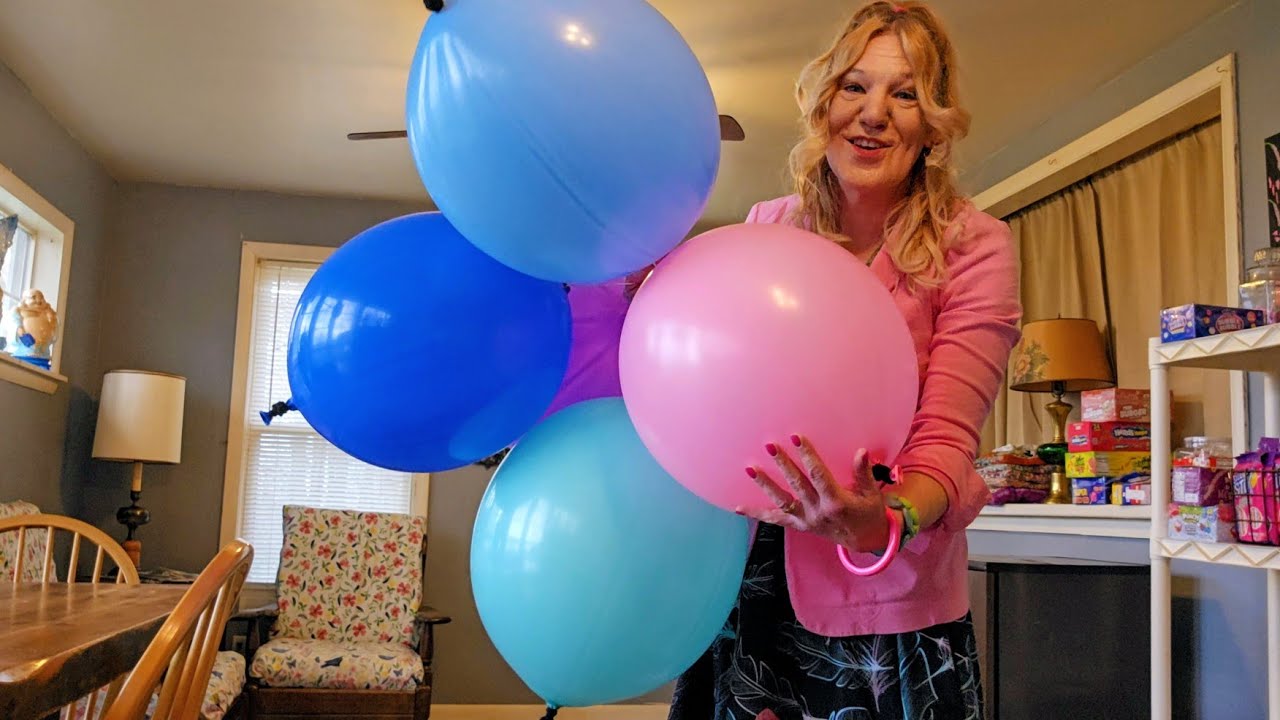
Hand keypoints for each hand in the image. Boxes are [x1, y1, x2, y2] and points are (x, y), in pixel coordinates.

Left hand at [738, 435, 889, 553]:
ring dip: (765, 485)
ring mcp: (806, 521)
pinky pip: (775, 520)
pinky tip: (738, 507)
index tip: (796, 437)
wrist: (865, 540)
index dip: (808, 456)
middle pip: (797, 485)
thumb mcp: (871, 493)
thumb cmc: (869, 512)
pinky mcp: (799, 526)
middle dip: (783, 464)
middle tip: (770, 446)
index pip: (818, 475)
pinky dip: (756, 514)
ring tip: (750, 469)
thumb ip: (863, 473)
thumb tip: (861, 452)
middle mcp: (818, 512)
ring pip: (782, 502)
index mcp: (836, 502)